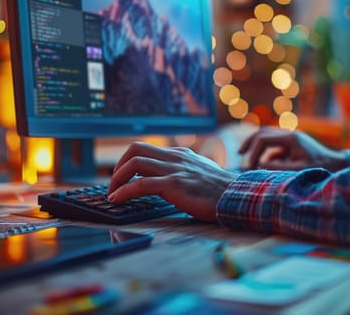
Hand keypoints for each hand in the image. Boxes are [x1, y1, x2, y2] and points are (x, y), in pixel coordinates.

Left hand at [107, 141, 238, 221]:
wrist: (237, 197)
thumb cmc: (220, 192)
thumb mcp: (199, 175)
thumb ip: (183, 173)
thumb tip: (166, 182)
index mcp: (180, 154)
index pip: (145, 149)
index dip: (127, 162)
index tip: (121, 177)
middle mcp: (175, 157)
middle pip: (135, 149)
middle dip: (118, 167)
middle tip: (113, 184)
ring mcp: (175, 169)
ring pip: (135, 163)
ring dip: (117, 179)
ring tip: (112, 194)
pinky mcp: (175, 184)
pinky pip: (141, 184)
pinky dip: (124, 191)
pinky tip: (118, 200)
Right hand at [239, 127, 346, 170]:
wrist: (339, 165)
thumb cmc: (321, 168)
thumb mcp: (298, 170)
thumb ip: (278, 168)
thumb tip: (259, 165)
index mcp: (290, 138)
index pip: (263, 139)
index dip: (253, 152)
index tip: (250, 167)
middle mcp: (290, 134)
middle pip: (262, 132)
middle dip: (249, 143)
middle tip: (239, 154)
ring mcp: (292, 139)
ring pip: (268, 137)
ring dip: (257, 147)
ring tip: (250, 162)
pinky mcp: (294, 145)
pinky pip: (275, 146)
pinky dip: (267, 154)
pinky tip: (266, 167)